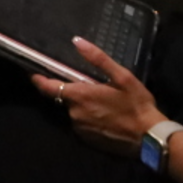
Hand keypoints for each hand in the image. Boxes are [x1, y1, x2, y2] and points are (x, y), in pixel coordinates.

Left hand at [30, 38, 164, 157]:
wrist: (150, 138)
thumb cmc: (137, 104)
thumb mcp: (122, 76)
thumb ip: (97, 59)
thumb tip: (77, 41)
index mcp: (80, 96)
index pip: (48, 87)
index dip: (38, 80)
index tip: (32, 72)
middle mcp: (75, 114)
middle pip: (63, 99)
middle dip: (72, 91)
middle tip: (89, 86)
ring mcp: (80, 129)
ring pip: (74, 112)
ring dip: (81, 106)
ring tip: (102, 102)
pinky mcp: (88, 141)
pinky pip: (81, 125)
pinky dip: (88, 119)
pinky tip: (105, 116)